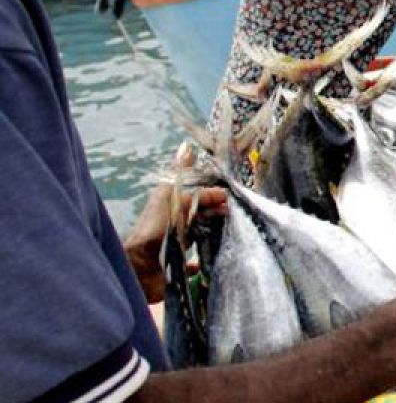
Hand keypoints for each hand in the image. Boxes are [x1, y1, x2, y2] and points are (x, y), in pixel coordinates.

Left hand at [124, 145, 227, 302]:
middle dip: (217, 214)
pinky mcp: (176, 270)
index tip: (230, 199)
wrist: (139, 266)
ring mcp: (175, 247)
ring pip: (199, 237)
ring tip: (230, 234)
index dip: (214, 196)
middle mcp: (174, 226)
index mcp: (172, 207)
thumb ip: (179, 172)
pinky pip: (192, 265)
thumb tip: (186, 145)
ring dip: (213, 234)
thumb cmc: (155, 228)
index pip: (198, 198)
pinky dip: (200, 263)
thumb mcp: (169, 195)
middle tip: (234, 215)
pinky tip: (206, 262)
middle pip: (200, 216)